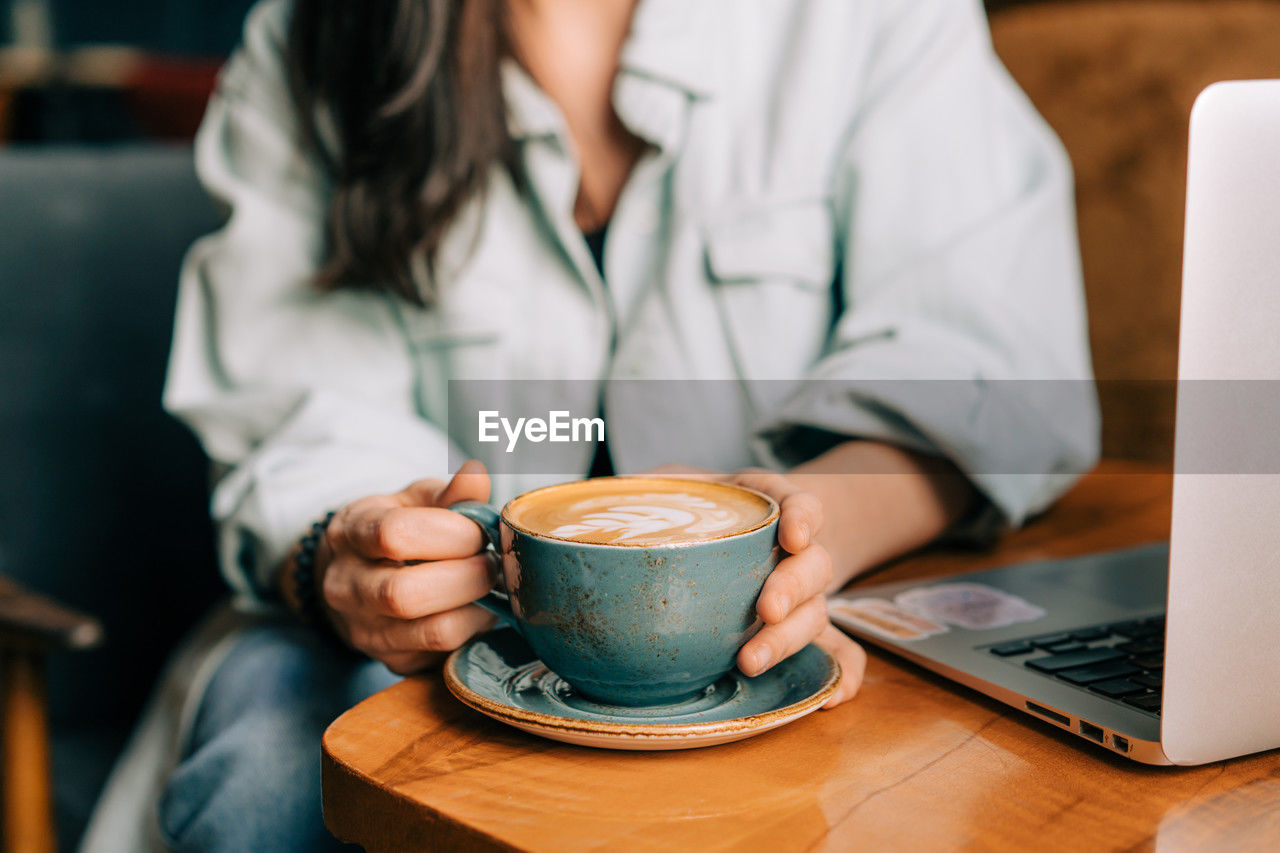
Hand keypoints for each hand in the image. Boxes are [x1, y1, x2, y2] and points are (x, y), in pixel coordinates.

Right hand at [316, 461, 497, 674]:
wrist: (357, 578)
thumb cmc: (397, 531)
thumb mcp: (416, 500)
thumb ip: (449, 493)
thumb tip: (477, 474)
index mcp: (350, 533)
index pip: (393, 535)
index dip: (450, 533)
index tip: (479, 531)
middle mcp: (346, 587)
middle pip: (404, 594)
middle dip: (468, 577)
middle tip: (493, 562)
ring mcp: (365, 631)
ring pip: (433, 633)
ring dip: (480, 608)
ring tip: (494, 586)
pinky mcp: (393, 662)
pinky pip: (446, 654)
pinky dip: (475, 631)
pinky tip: (481, 608)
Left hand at [643, 465, 865, 707]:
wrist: (738, 528)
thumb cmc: (704, 505)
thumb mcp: (683, 484)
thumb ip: (656, 488)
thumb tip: (610, 497)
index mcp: (774, 505)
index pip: (803, 504)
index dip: (803, 518)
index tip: (791, 536)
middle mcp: (796, 552)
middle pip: (813, 565)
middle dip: (792, 588)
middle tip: (766, 609)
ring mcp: (802, 594)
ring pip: (815, 614)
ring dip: (788, 640)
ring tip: (751, 661)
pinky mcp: (800, 628)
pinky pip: (838, 652)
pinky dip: (842, 674)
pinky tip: (829, 699)